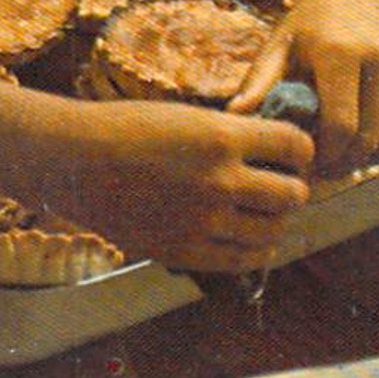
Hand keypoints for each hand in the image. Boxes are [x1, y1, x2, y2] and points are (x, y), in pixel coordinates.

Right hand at [64, 98, 312, 272]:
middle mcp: (219, 181)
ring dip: (276, 222)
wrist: (77, 160)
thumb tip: (271, 151)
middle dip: (294, 188)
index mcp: (221, 137)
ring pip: (271, 232)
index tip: (295, 152)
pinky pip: (240, 261)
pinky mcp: (184, 252)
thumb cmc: (128, 127)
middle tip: (285, 184)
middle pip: (291, 195)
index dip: (301, 149)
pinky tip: (249, 239)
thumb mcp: (187, 116)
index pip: (293, 146)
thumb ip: (230, 136)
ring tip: (267, 214)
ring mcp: (202, 221)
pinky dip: (254, 251)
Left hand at [229, 0, 378, 173]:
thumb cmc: (313, 21)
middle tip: (328, 165)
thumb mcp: (282, 44)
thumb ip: (260, 82)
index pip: (341, 126)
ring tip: (348, 153)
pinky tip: (372, 139)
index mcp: (338, 52)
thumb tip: (234, 115)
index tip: (312, 160)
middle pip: (369, 138)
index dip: (327, 154)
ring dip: (372, 158)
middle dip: (347, 161)